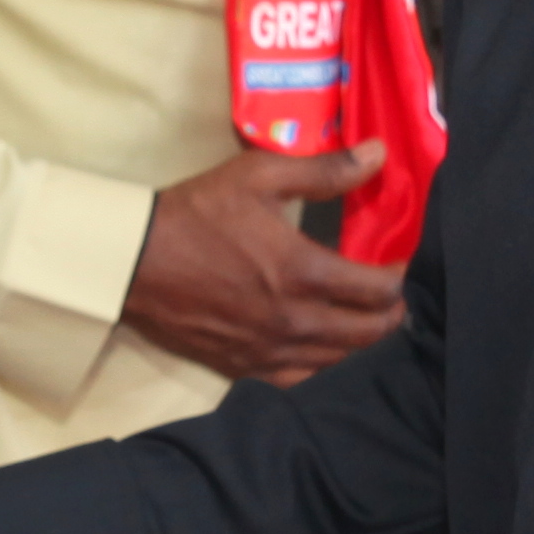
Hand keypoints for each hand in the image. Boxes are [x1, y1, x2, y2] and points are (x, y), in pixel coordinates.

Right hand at [120, 143, 403, 385]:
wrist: (134, 260)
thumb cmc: (198, 212)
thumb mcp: (259, 176)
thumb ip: (325, 170)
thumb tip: (380, 154)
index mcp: (302, 272)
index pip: (378, 291)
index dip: (399, 278)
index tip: (398, 265)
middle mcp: (293, 320)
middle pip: (368, 333)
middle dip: (389, 314)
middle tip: (390, 296)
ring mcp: (269, 350)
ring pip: (339, 361)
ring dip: (360, 341)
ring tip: (363, 319)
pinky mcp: (244, 366)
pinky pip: (301, 379)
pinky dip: (323, 366)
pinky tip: (323, 349)